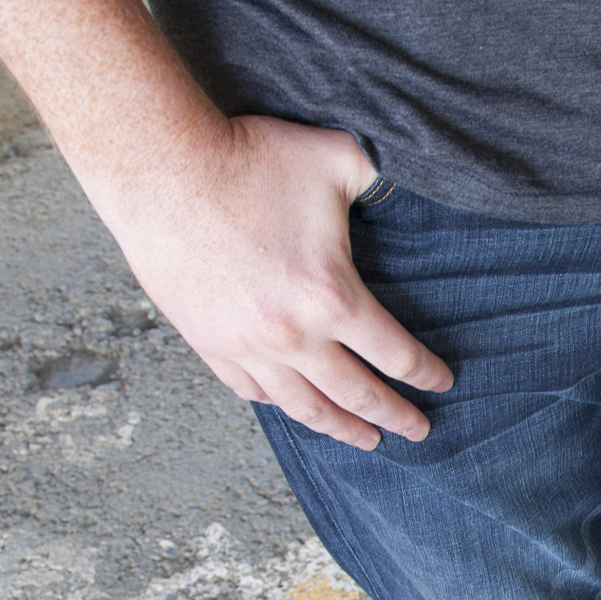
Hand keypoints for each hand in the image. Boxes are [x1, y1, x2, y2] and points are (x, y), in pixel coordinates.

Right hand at [95, 115, 453, 449]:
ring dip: (341, 428)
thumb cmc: (249, 158)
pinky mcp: (207, 343)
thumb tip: (415, 176)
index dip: (426, 372)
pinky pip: (251, 391)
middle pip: (358, 393)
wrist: (158, 166)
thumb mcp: (338, 158)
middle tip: (418, 431)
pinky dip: (281, 406)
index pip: (396, 354)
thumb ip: (383, 178)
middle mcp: (292, 335)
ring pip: (304, 406)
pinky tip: (297, 409)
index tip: (442, 382)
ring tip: (366, 441)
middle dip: (394, 416)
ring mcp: (246, 346)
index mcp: (333, 297)